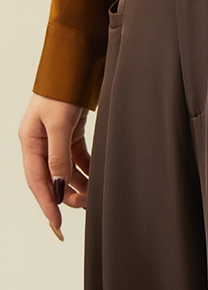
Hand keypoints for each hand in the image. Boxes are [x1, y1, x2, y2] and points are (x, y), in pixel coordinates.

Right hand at [18, 93, 91, 240]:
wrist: (75, 66)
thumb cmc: (61, 91)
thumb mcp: (58, 124)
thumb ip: (58, 154)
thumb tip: (58, 182)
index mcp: (30, 142)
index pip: (37, 180)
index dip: (47, 203)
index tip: (56, 222)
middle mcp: (40, 143)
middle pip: (52, 178)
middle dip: (66, 194)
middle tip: (84, 204)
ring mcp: (55, 138)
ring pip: (66, 169)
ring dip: (79, 183)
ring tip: (94, 196)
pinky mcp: (70, 133)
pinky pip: (77, 157)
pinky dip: (86, 168)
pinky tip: (97, 178)